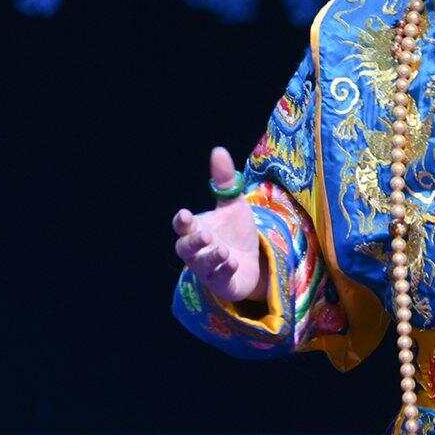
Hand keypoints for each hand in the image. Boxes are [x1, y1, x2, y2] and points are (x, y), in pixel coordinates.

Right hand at [171, 146, 266, 305]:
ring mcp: (208, 269)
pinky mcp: (222, 283)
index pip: (182, 226)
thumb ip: (224, 182)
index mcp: (196, 229)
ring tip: (223, 249)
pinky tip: (232, 262)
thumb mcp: (233, 205)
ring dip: (211, 257)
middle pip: (185, 248)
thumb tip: (218, 150)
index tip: (185, 214)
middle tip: (205, 234)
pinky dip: (224, 271)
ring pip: (202, 266)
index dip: (182, 221)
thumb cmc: (235, 233)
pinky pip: (219, 280)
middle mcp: (197, 251)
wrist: (252, 261)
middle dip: (193, 242)